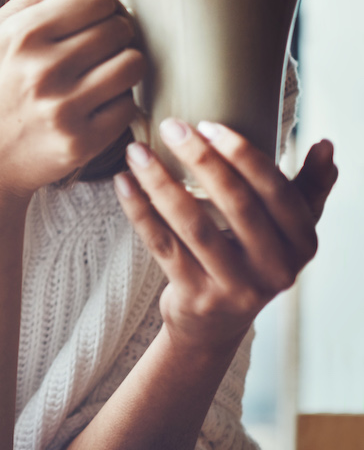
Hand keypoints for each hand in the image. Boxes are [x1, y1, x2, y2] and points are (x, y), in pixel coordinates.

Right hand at [0, 0, 144, 200]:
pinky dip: (118, 104)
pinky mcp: (81, 141)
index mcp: (21, 34)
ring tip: (102, 75)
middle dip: (116, 35)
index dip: (102, 6)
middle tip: (96, 52)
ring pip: (133, 64)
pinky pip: (128, 106)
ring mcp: (63, 107)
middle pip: (119, 29)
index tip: (90, 22)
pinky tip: (95, 106)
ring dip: (125, 67)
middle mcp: (41, 69)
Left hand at [116, 120, 338, 354]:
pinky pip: (162, 245)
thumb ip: (309, 188)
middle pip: (236, 205)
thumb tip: (326, 145)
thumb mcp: (288, 230)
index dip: (244, 155)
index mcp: (302, 243)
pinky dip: (139, 211)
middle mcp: (275, 268)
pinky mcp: (196, 297)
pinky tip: (123, 182)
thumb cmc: (252, 260)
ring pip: (193, 225)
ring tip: (136, 151)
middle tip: (171, 126)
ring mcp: (235, 287)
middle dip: (201, 160)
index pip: (276, 191)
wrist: (215, 324)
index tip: (209, 124)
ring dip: (161, 183)